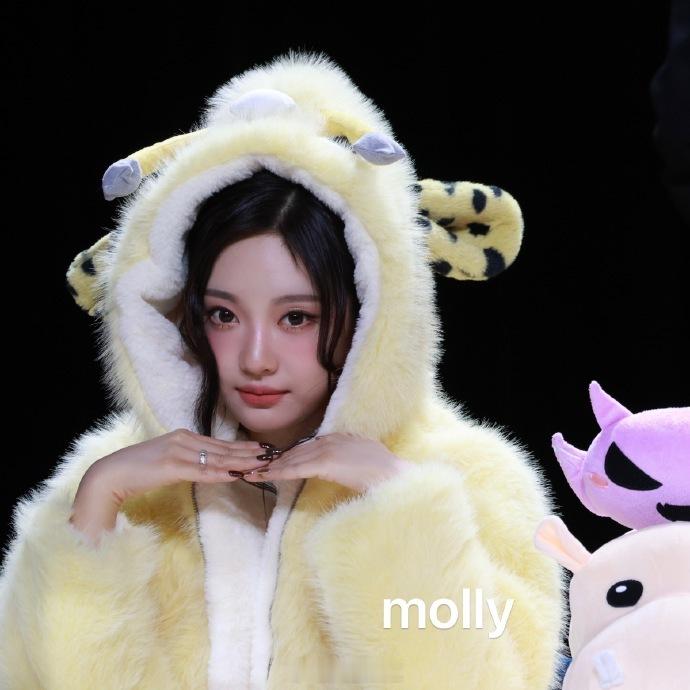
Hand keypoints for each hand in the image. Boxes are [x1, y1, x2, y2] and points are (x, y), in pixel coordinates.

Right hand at [86, 429, 270, 507]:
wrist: (111, 475)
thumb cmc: (138, 471)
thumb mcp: (168, 461)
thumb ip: (187, 461)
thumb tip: (206, 466)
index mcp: (184, 436)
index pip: (219, 443)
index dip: (242, 447)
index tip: (261, 449)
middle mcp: (184, 439)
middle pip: (223, 448)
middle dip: (249, 452)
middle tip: (272, 454)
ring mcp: (178, 451)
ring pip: (217, 458)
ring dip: (242, 462)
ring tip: (262, 464)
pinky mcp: (172, 466)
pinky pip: (202, 471)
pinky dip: (221, 473)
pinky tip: (236, 474)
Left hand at [244, 431, 413, 491]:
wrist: (394, 475)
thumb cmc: (384, 473)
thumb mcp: (363, 460)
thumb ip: (347, 459)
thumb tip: (339, 465)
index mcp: (338, 438)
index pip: (306, 447)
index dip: (289, 456)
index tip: (274, 462)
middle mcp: (329, 440)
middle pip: (295, 451)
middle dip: (274, 460)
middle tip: (255, 467)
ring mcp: (326, 450)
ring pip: (291, 459)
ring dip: (271, 467)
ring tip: (252, 472)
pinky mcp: (324, 463)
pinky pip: (295, 468)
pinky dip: (277, 472)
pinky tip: (264, 477)